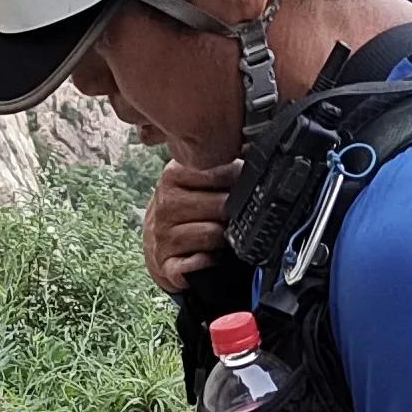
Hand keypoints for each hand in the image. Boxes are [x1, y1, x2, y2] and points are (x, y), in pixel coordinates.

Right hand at [145, 158, 235, 294]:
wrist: (159, 245)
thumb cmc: (186, 210)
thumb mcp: (195, 181)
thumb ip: (221, 165)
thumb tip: (252, 147)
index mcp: (174, 175)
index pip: (220, 171)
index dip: (237, 182)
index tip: (236, 187)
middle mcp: (166, 203)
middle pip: (222, 205)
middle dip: (232, 213)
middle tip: (228, 216)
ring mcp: (164, 235)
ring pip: (214, 234)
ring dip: (223, 238)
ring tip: (219, 235)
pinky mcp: (167, 265)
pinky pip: (199, 263)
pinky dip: (208, 262)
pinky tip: (208, 256)